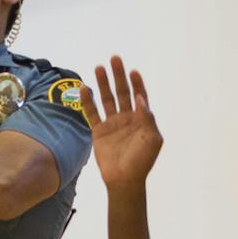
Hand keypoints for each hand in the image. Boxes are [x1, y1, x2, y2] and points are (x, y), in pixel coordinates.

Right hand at [79, 55, 162, 192]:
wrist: (124, 179)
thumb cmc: (142, 161)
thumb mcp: (152, 139)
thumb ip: (147, 118)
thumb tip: (140, 99)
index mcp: (141, 119)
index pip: (139, 96)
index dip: (137, 83)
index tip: (133, 71)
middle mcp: (126, 118)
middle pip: (121, 92)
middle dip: (118, 76)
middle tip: (115, 59)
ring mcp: (112, 123)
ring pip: (106, 99)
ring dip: (103, 84)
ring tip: (99, 67)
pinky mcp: (99, 131)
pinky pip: (92, 113)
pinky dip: (87, 101)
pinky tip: (84, 88)